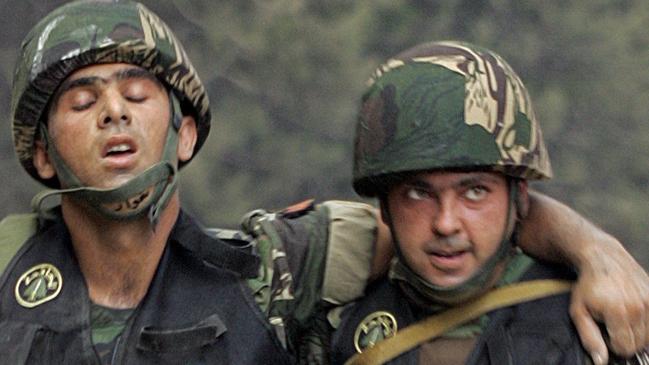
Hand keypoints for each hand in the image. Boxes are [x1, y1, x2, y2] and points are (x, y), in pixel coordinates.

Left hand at [570, 237, 648, 364]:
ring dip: (635, 331)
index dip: (612, 345)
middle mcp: (639, 307)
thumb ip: (589, 338)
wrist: (603, 258)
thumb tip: (601, 362)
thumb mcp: (578, 311)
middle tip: (610, 323)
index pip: (625, 348)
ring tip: (620, 317)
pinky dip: (643, 322)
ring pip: (648, 335)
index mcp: (618, 311)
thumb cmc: (588, 286)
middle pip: (638, 344)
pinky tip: (630, 311)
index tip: (604, 331)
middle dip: (624, 339)